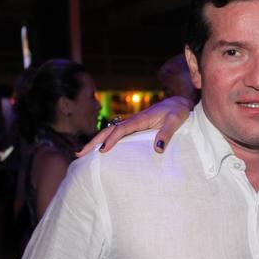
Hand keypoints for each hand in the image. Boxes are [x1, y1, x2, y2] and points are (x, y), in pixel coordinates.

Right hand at [76, 96, 193, 156]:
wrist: (179, 103)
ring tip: (82, 154)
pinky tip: (100, 151)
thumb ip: (167, 134)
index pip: (122, 129)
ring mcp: (132, 124)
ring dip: (96, 142)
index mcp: (140, 119)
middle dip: (94, 141)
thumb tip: (158, 149)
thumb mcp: (175, 122)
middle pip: (109, 130)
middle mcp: (133, 121)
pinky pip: (116, 135)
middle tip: (79, 153)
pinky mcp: (134, 128)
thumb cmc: (178, 112)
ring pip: (110, 132)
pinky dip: (105, 141)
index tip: (103, 150)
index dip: (112, 139)